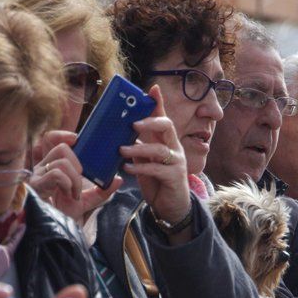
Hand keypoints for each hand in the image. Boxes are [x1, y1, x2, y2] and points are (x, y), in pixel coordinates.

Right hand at [29, 130, 122, 223]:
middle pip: (61, 147)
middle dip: (78, 161)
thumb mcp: (87, 201)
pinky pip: (56, 174)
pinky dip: (68, 183)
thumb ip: (102, 190)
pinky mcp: (36, 186)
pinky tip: (68, 195)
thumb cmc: (64, 214)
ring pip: (62, 161)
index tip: (77, 139)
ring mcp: (37, 176)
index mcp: (51, 166)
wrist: (54, 234)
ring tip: (74, 193)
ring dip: (75, 178)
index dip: (63, 134)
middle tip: (80, 178)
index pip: (50, 139)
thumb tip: (118, 179)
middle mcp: (42, 168)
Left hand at [120, 86, 191, 228]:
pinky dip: (140, 168)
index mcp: (166, 141)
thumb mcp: (145, 162)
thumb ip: (138, 148)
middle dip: (151, 122)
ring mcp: (176, 162)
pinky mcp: (174, 177)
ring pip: (160, 150)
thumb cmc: (157, 182)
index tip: (152, 89)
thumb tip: (122, 136)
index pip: (163, 117)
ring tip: (121, 150)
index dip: (158, 103)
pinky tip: (127, 168)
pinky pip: (157, 169)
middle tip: (133, 124)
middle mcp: (174, 148)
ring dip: (139, 148)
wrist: (170, 208)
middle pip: (167, 126)